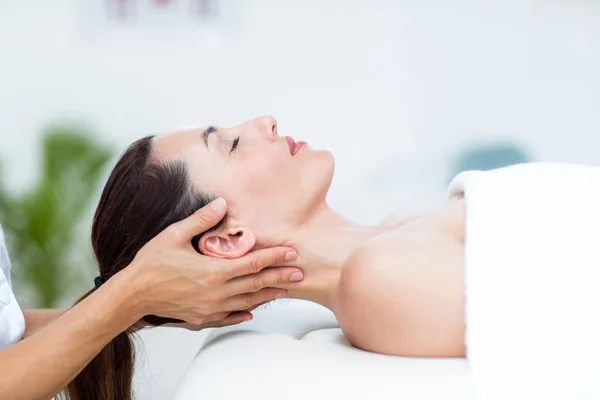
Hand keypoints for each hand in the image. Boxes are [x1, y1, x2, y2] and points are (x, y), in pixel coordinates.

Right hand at [125, 197, 301, 327]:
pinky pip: (227, 318)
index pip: (252, 263)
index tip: (291, 253)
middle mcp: (216, 293)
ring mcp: (209, 308)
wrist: (132, 294)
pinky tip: (251, 312)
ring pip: (246, 303)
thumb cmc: (151, 263)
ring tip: (284, 290)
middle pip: (255, 284)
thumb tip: (222, 203)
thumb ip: (201, 219)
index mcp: (213, 271)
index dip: (274, 257)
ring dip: (266, 296)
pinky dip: (242, 314)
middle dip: (279, 277)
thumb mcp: (174, 235)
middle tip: (299, 273)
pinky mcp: (200, 318)